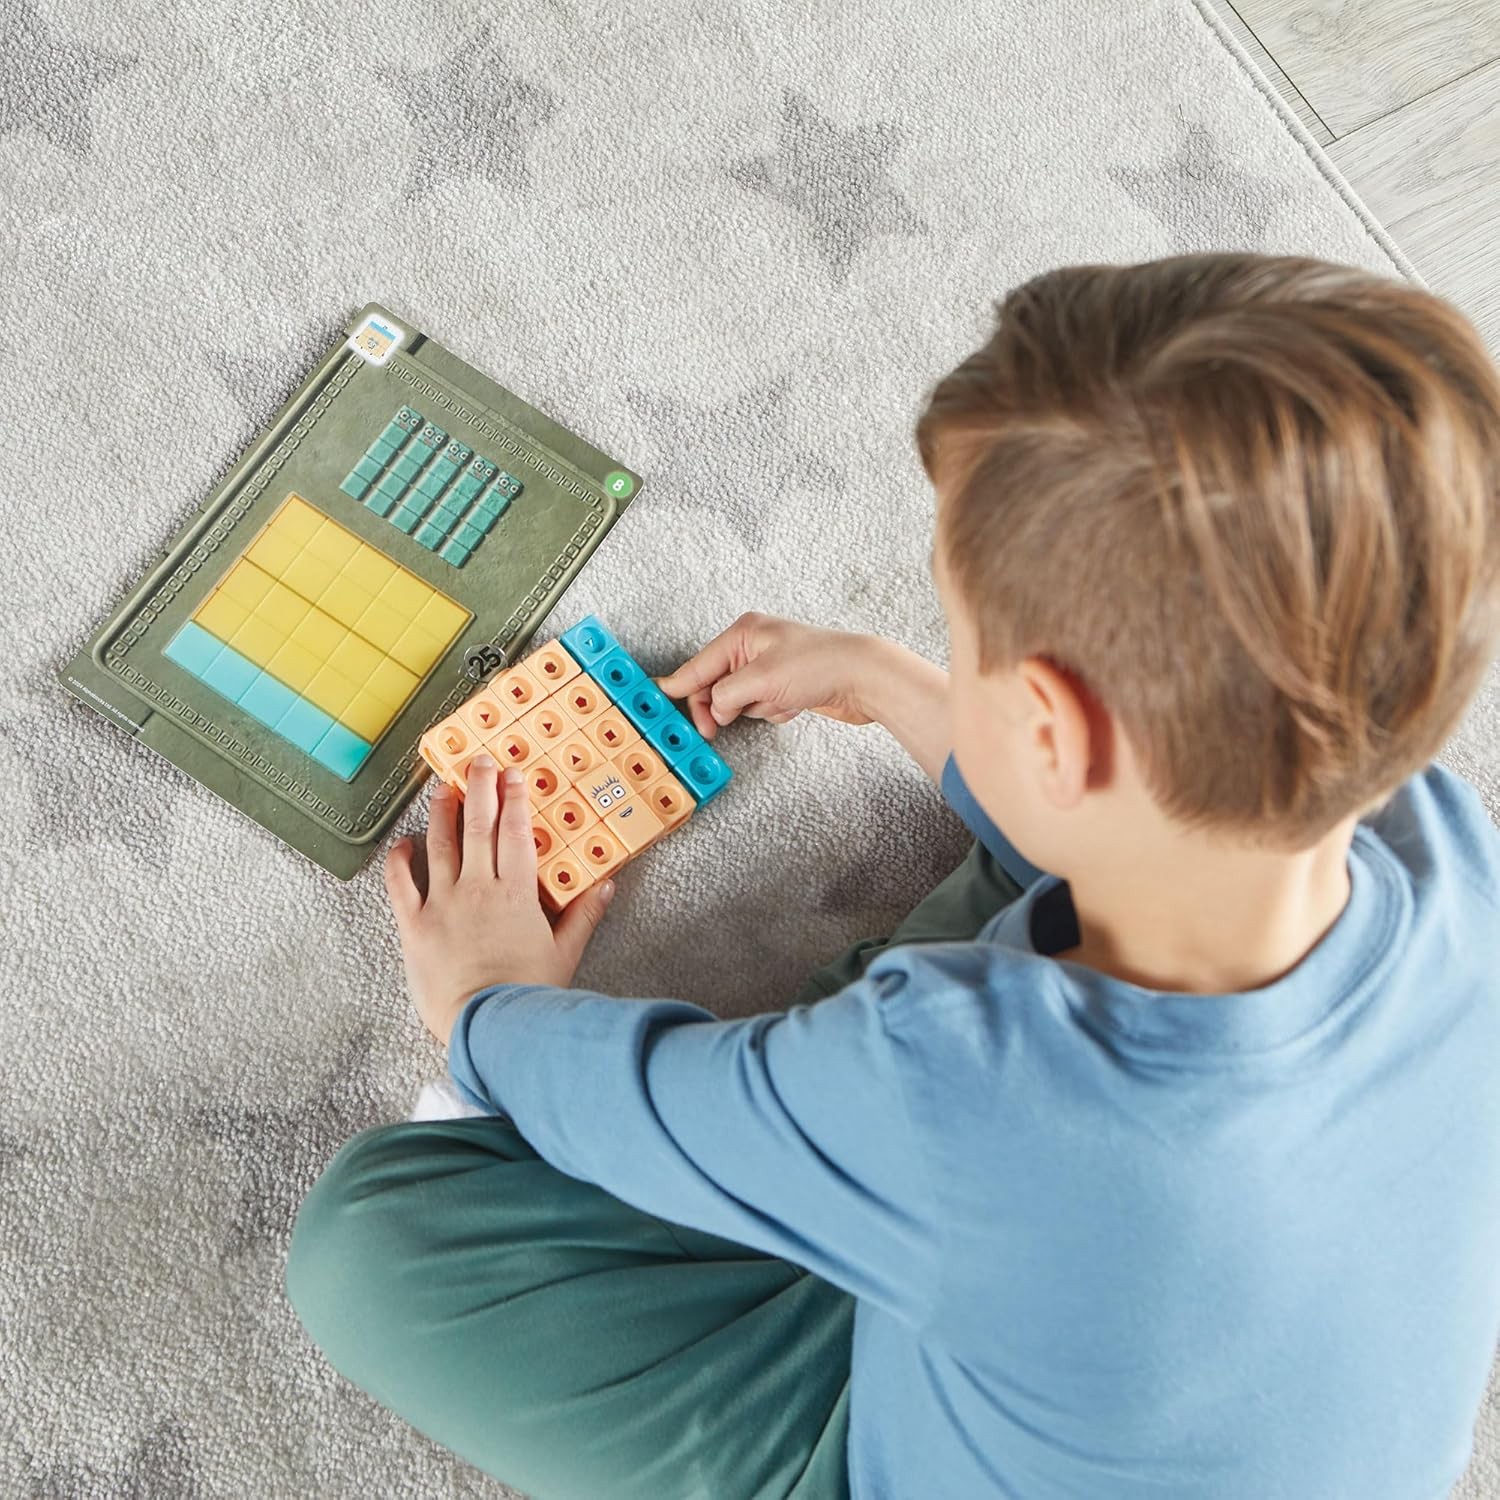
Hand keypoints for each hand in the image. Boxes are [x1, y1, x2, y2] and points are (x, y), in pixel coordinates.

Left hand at [384, 756, 614, 1045]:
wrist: (489, 1025)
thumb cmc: (529, 992)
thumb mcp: (566, 953)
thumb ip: (583, 915)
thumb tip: (606, 885)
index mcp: (516, 892)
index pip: (515, 832)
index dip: (514, 799)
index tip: (513, 775)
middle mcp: (478, 888)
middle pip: (478, 826)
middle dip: (480, 788)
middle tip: (479, 761)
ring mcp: (442, 903)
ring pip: (440, 844)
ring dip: (442, 812)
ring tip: (444, 787)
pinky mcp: (414, 925)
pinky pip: (400, 883)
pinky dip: (400, 859)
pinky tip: (403, 842)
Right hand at [656, 612, 881, 738]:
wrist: (865, 678)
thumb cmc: (818, 666)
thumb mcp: (761, 680)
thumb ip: (726, 694)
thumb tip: (711, 708)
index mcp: (744, 633)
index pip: (700, 664)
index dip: (679, 684)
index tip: (656, 698)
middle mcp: (754, 646)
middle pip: (716, 684)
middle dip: (721, 706)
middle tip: (712, 729)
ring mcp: (770, 667)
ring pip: (740, 700)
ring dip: (756, 708)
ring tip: (780, 701)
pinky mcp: (787, 686)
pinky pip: (764, 707)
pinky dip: (774, 711)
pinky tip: (794, 705)